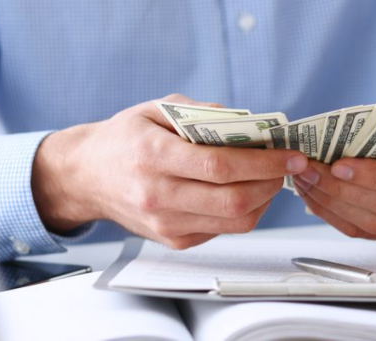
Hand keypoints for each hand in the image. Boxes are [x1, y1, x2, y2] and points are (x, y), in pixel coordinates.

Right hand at [32, 94, 308, 248]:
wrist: (85, 176)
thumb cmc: (124, 139)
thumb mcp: (156, 110)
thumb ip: (203, 113)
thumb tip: (249, 124)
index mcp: (153, 156)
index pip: (220, 167)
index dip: (263, 163)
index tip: (290, 155)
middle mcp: (158, 195)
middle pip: (233, 200)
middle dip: (272, 183)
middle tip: (287, 167)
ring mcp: (165, 223)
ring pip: (234, 222)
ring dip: (264, 200)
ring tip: (271, 178)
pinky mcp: (173, 240)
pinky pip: (222, 230)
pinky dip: (243, 212)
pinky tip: (246, 192)